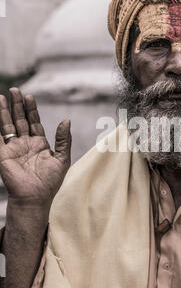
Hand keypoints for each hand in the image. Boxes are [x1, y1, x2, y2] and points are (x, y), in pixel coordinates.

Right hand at [0, 87, 70, 205]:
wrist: (35, 197)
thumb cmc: (50, 182)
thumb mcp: (62, 159)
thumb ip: (64, 139)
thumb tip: (66, 120)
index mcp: (39, 144)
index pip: (34, 122)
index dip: (31, 110)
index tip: (29, 97)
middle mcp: (25, 144)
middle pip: (20, 120)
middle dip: (17, 105)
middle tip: (15, 90)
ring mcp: (13, 149)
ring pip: (8, 126)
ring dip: (4, 112)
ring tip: (2, 97)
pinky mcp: (3, 155)